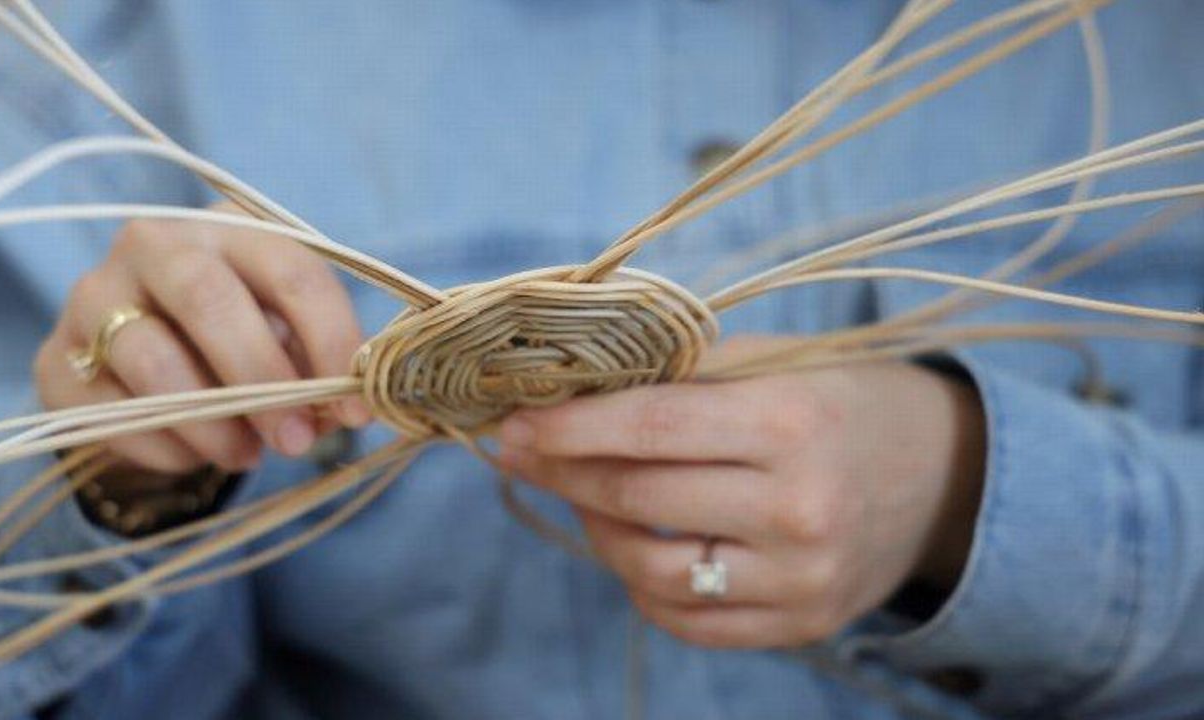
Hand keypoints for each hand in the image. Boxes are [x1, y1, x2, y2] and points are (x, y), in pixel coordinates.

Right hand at [34, 202, 368, 476]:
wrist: (143, 367)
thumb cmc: (238, 340)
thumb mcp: (287, 336)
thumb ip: (318, 363)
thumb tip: (345, 407)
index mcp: (227, 226)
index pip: (289, 268)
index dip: (332, 340)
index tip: (358, 407)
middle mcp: (153, 245)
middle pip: (209, 299)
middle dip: (263, 378)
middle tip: (297, 439)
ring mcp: (93, 299)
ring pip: (153, 360)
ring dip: (213, 422)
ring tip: (247, 454)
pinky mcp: (55, 362)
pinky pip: (113, 414)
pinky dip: (169, 448)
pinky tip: (198, 455)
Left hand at [499, 344, 985, 648]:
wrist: (945, 476)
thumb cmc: (844, 401)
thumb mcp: (779, 362)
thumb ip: (682, 374)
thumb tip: (573, 386)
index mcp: (789, 424)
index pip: (649, 427)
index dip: (568, 426)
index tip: (513, 421)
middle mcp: (797, 509)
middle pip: (638, 496)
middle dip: (562, 470)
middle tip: (520, 450)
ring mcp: (800, 579)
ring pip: (650, 569)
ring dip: (594, 528)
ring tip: (582, 493)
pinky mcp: (802, 625)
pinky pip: (687, 620)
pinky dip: (641, 583)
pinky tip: (630, 543)